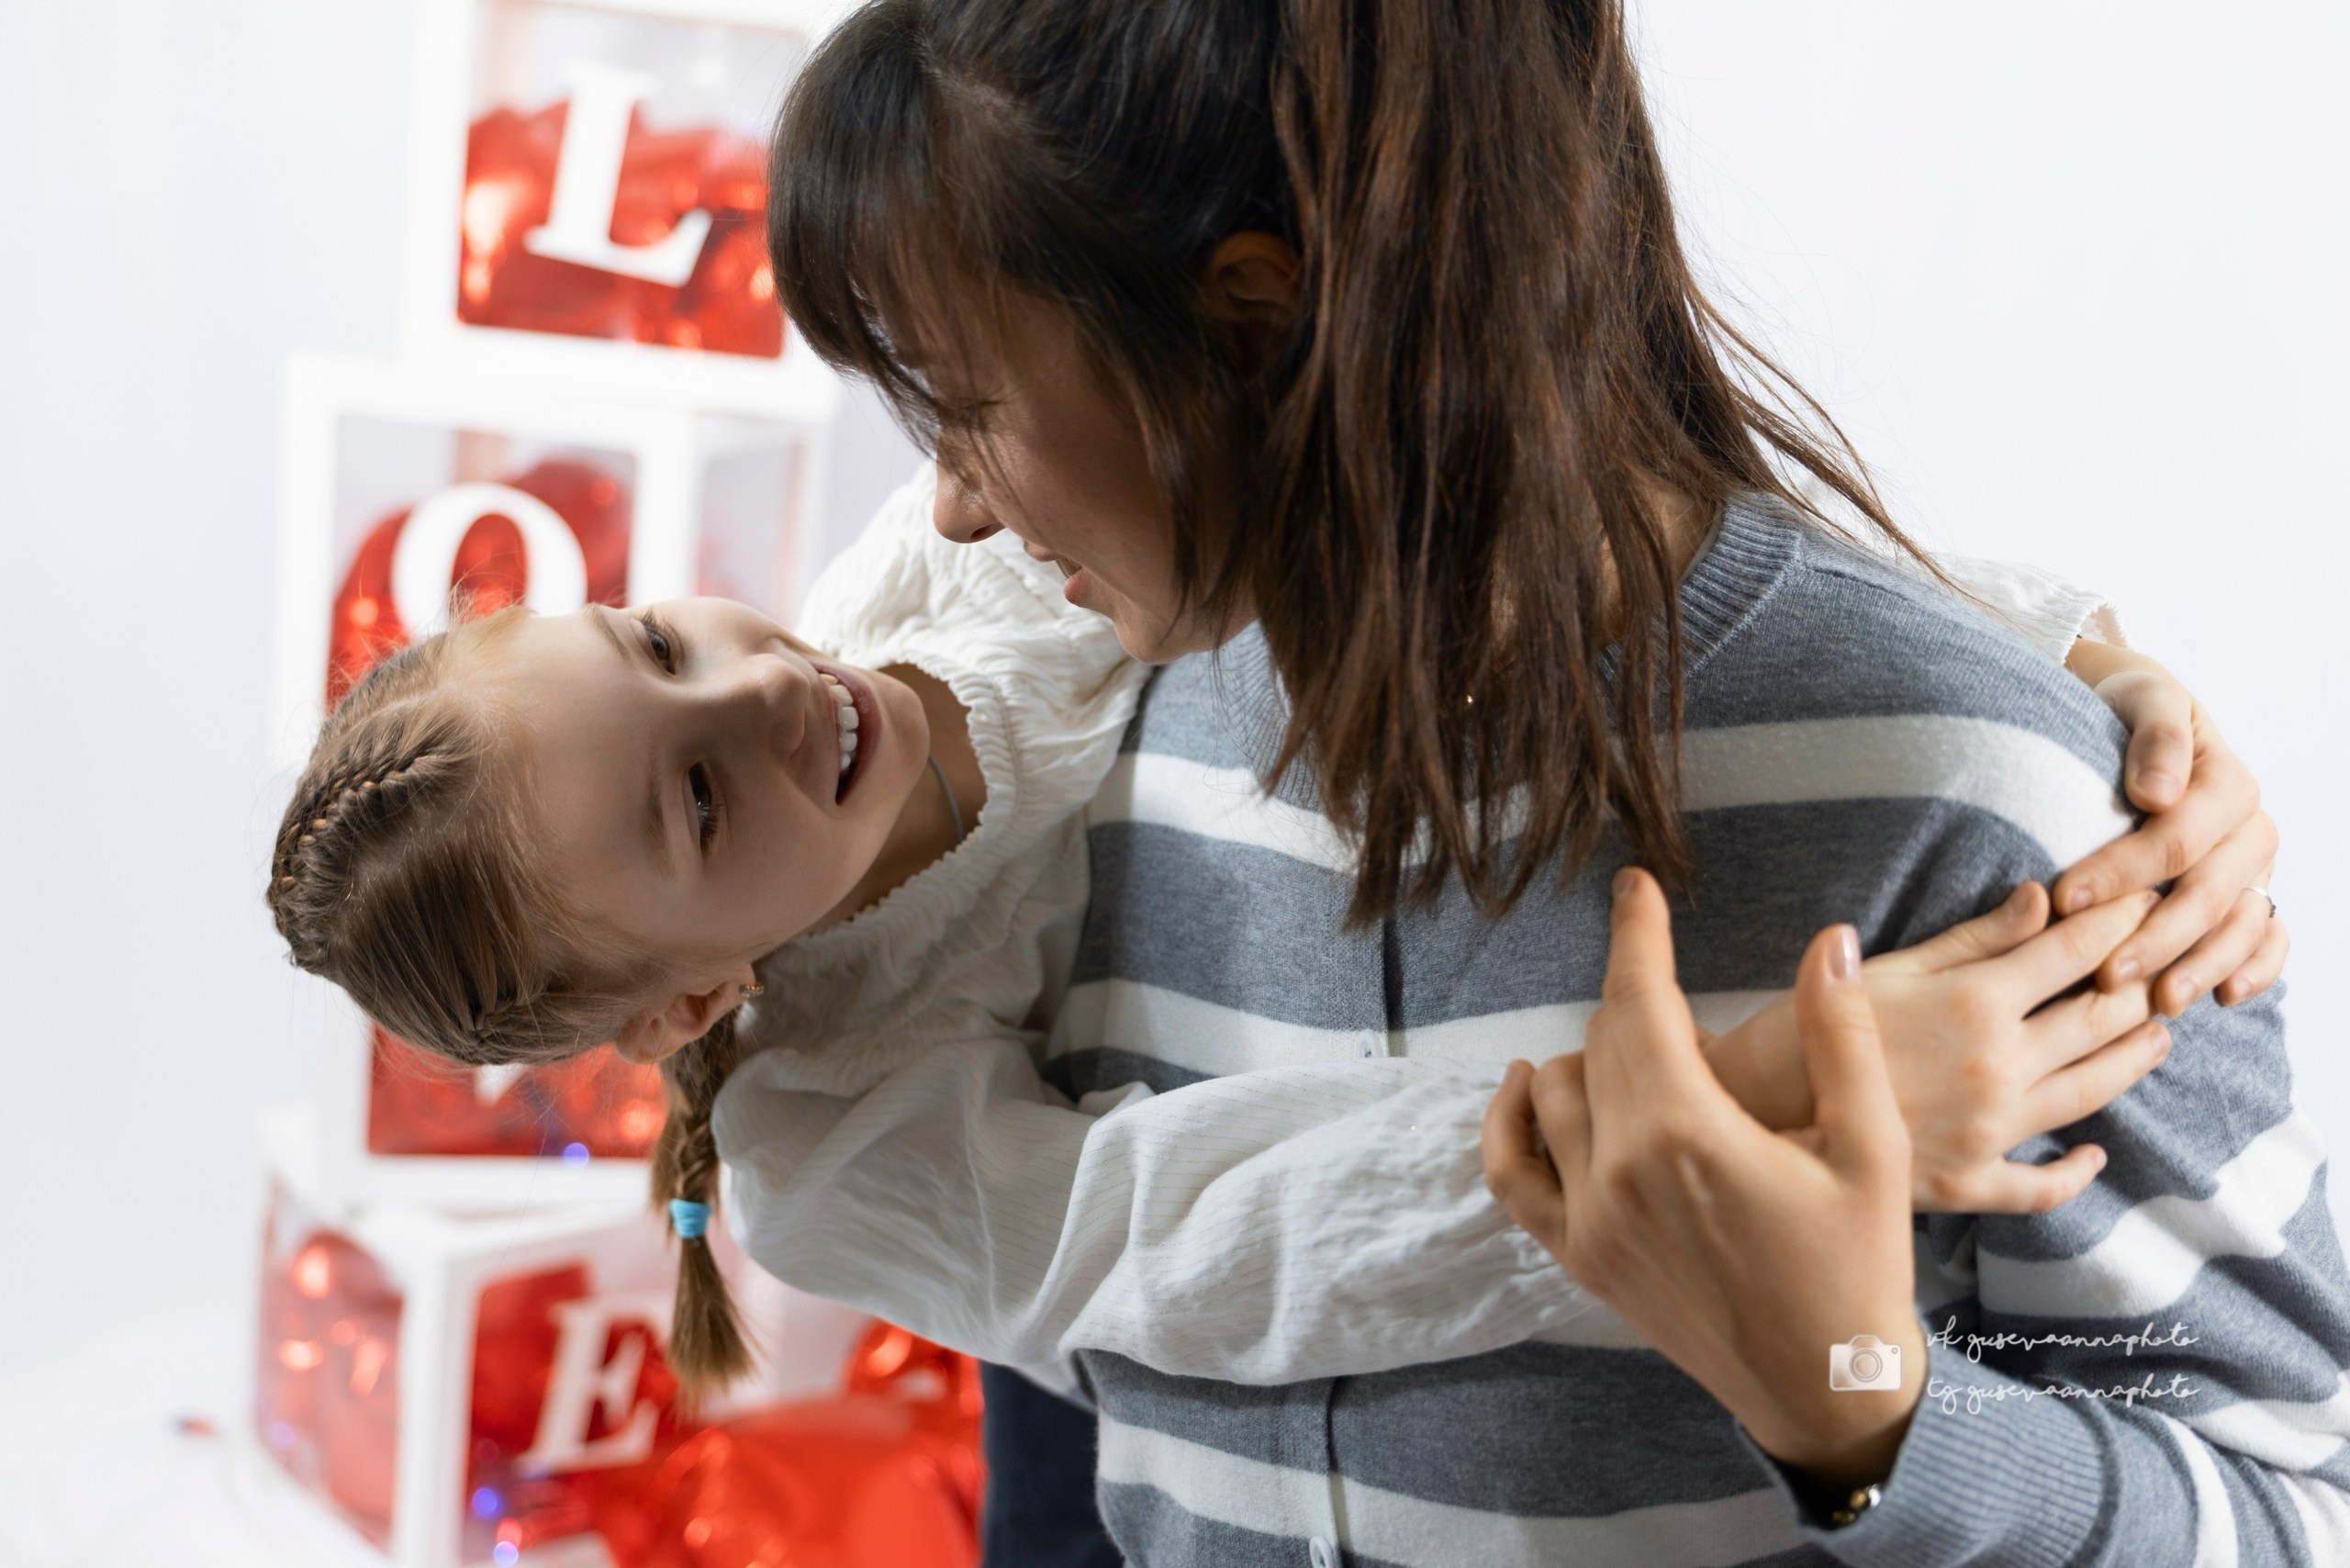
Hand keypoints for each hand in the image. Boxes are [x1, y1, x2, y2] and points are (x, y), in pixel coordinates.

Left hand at [1482, 870, 1922, 1488]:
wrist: (1828, 1388)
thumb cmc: (1861, 1267)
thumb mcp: (1873, 1148)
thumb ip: (1841, 1037)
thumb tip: (1827, 940)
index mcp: (1689, 1132)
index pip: (1641, 1000)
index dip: (1639, 932)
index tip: (1635, 886)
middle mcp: (1621, 1170)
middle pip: (1601, 1040)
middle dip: (1637, 1000)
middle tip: (1683, 1003)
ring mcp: (1589, 1218)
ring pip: (1554, 1092)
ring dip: (1591, 1056)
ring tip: (1646, 1056)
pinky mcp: (1577, 1256)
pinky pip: (1509, 1173)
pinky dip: (1507, 1123)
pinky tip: (1529, 1089)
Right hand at [1702, 883, 2167, 1213]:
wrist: (1747, 1117)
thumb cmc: (1799, 1030)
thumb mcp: (1886, 970)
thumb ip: (1972, 939)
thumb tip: (2044, 901)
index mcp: (1977, 1003)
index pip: (2074, 950)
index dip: (2116, 917)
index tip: (2142, 896)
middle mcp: (2000, 1068)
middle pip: (2101, 1019)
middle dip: (2140, 983)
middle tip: (2162, 961)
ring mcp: (1992, 1132)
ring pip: (2093, 1092)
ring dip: (2133, 1059)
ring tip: (2156, 1036)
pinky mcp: (1970, 1183)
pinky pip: (2043, 1185)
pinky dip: (2076, 1169)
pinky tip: (2093, 1155)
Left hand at [2059, 642, 2286, 1011]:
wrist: (2142, 713)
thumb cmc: (2131, 707)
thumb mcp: (2143, 698)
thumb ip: (2156, 737)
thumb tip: (2159, 794)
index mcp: (2229, 784)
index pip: (2176, 840)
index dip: (2122, 872)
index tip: (2064, 899)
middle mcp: (2252, 830)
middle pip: (2208, 895)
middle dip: (2156, 938)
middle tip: (2104, 975)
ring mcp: (2255, 868)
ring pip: (2239, 927)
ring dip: (2201, 968)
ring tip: (2158, 1002)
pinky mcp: (2252, 893)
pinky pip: (2268, 939)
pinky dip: (2255, 969)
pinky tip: (2224, 999)